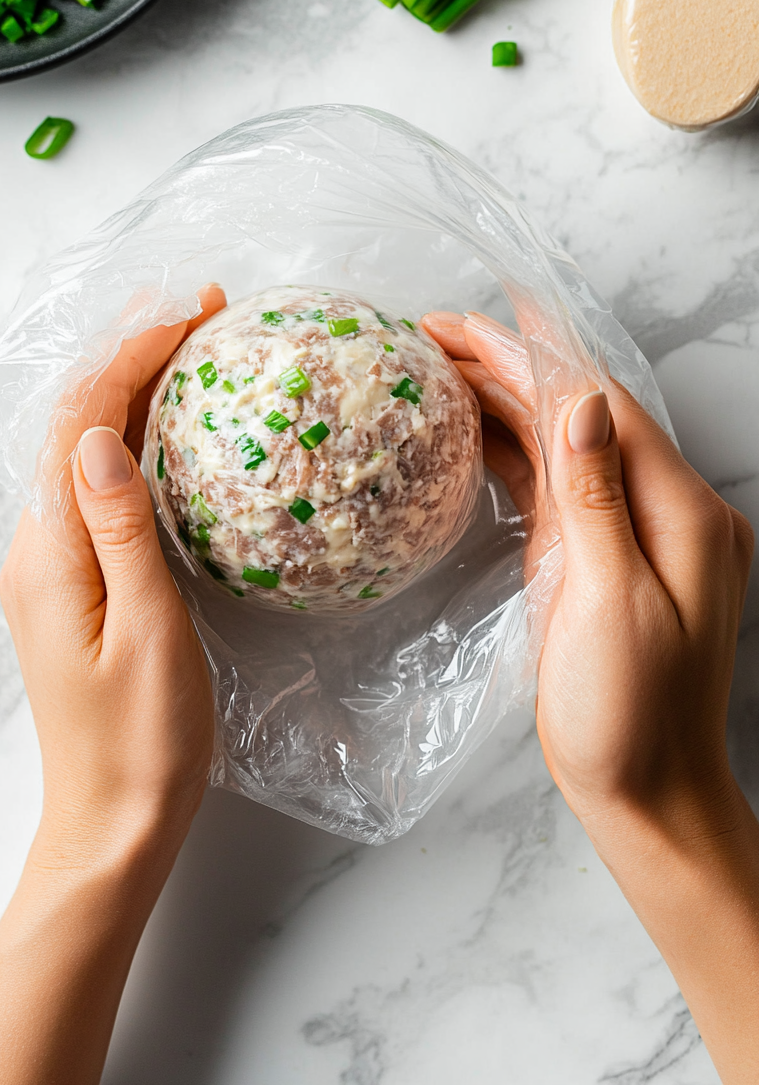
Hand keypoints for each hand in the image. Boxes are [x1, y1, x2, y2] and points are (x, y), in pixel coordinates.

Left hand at [0, 282, 226, 861]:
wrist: (114, 821)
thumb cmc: (142, 738)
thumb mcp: (147, 631)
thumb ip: (122, 529)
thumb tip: (100, 433)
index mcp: (49, 552)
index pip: (80, 421)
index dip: (130, 353)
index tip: (191, 310)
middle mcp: (38, 547)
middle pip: (76, 423)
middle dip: (132, 356)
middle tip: (202, 309)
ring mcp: (53, 564)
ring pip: (86, 450)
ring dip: (134, 391)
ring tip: (193, 345)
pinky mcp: (75, 582)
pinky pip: (99, 488)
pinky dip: (135, 440)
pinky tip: (173, 429)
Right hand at [422, 309, 752, 820]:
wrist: (645, 793)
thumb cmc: (631, 716)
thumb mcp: (611, 605)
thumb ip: (595, 500)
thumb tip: (579, 402)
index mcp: (680, 512)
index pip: (600, 405)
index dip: (537, 353)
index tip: (474, 318)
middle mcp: (662, 507)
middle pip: (579, 412)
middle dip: (508, 367)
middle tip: (430, 337)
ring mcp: (630, 530)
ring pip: (561, 443)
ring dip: (501, 401)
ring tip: (432, 370)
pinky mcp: (598, 554)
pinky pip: (553, 485)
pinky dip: (509, 451)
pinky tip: (464, 432)